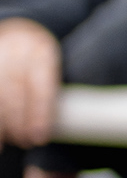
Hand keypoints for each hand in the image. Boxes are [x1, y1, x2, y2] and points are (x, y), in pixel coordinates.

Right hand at [0, 21, 57, 149]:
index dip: (39, 113)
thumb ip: (57, 93)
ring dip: (1, 122)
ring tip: (5, 143)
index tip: (40, 137)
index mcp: (42, 49)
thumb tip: (69, 130)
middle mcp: (16, 48)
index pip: (40, 84)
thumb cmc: (40, 62)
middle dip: (17, 121)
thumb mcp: (52, 68)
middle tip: (24, 142)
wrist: (18, 34)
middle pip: (14, 91)